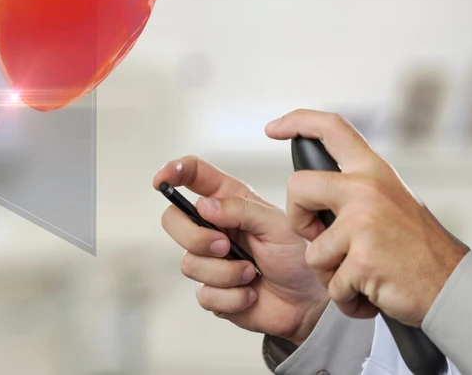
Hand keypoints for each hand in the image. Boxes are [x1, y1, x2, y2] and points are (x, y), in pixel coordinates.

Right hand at [154, 156, 328, 344]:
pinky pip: (205, 295)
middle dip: (195, 237)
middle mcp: (216, 228)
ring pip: (189, 263)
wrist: (311, 300)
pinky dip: (232, 297)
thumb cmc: (299, 254)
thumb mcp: (277, 224)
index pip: (194, 177)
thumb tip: (204, 206)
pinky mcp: (215, 291)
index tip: (161, 180)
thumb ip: (241, 210)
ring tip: (252, 272)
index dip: (173, 172)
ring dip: (225, 272)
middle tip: (226, 245)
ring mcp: (212, 261)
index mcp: (231, 201)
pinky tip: (251, 293)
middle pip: (173, 221)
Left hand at [266, 110, 469, 326]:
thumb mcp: (392, 201)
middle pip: (298, 187)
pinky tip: (371, 293)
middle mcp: (366, 189)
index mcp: (374, 171)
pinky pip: (332, 286)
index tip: (273, 127)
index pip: (331, 129)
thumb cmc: (420, 249)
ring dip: (330, 274)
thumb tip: (316, 196)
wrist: (453, 284)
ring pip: (312, 251)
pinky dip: (347, 299)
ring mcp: (363, 223)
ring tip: (362, 275)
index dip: (297, 121)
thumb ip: (357, 191)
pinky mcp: (362, 260)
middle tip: (319, 238)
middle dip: (297, 219)